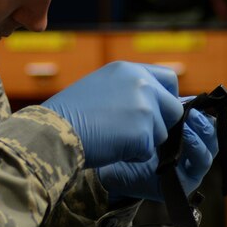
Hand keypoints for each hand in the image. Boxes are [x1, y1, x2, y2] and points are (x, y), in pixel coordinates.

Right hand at [41, 62, 183, 168]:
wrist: (53, 131)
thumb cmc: (69, 114)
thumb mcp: (101, 87)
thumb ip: (129, 90)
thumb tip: (153, 104)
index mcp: (129, 70)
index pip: (169, 79)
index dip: (167, 98)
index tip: (159, 112)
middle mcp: (141, 83)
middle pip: (173, 109)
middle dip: (160, 125)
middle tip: (135, 134)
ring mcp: (144, 107)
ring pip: (162, 134)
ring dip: (143, 142)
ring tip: (113, 138)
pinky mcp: (142, 133)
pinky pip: (147, 152)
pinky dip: (132, 155)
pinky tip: (110, 147)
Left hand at [97, 106, 218, 201]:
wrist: (107, 162)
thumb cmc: (123, 134)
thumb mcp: (143, 112)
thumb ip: (160, 101)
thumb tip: (176, 88)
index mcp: (182, 129)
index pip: (204, 117)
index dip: (203, 109)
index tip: (191, 100)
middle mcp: (189, 148)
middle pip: (211, 133)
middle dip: (203, 121)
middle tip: (191, 113)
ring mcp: (188, 166)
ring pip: (210, 150)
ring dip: (201, 135)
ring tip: (187, 126)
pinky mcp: (184, 182)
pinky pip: (198, 167)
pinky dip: (196, 152)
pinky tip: (184, 142)